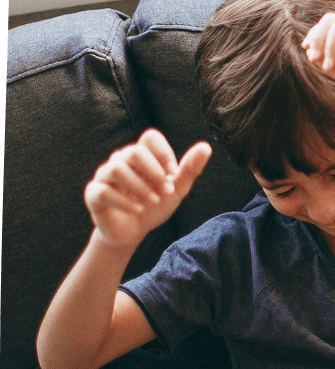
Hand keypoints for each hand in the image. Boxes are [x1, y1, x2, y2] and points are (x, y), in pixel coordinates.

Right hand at [84, 129, 211, 249]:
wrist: (133, 231)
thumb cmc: (155, 205)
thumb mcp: (177, 189)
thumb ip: (190, 169)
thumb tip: (206, 146)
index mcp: (142, 154)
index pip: (150, 137)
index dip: (164, 154)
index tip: (173, 174)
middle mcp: (120, 160)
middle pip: (134, 151)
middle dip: (154, 173)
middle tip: (165, 192)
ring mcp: (104, 176)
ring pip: (116, 168)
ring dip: (140, 187)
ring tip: (152, 202)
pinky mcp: (94, 194)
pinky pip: (103, 191)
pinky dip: (124, 202)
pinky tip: (138, 210)